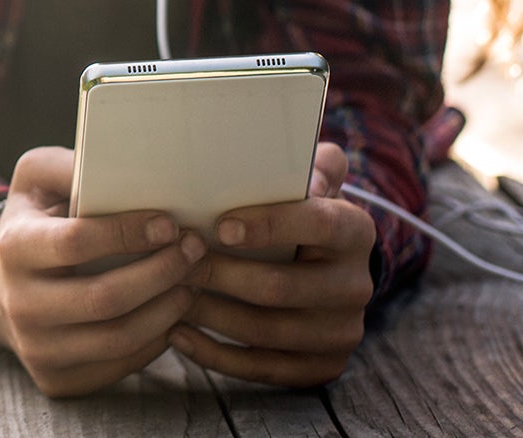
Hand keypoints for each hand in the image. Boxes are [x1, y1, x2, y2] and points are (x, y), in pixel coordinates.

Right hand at [0, 147, 209, 398]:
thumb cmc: (34, 222)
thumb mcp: (36, 180)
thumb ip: (68, 165)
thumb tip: (114, 163)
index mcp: (14, 248)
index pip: (75, 243)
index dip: (128, 233)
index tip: (169, 223)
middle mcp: (18, 304)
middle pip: (104, 298)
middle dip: (161, 272)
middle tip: (195, 250)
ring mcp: (36, 348)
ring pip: (118, 337)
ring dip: (167, 309)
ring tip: (192, 281)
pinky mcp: (57, 379)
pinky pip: (120, 364)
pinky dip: (156, 339)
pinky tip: (171, 312)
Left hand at [172, 142, 375, 386]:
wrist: (326, 269)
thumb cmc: (296, 213)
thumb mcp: (307, 179)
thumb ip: (302, 160)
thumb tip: (282, 154)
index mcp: (355, 230)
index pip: (317, 223)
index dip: (270, 224)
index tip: (220, 226)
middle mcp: (357, 284)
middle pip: (280, 286)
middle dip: (219, 275)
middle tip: (172, 262)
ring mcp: (342, 331)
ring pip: (267, 331)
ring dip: (210, 314)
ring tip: (166, 296)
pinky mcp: (323, 366)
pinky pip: (264, 369)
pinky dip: (215, 355)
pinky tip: (177, 334)